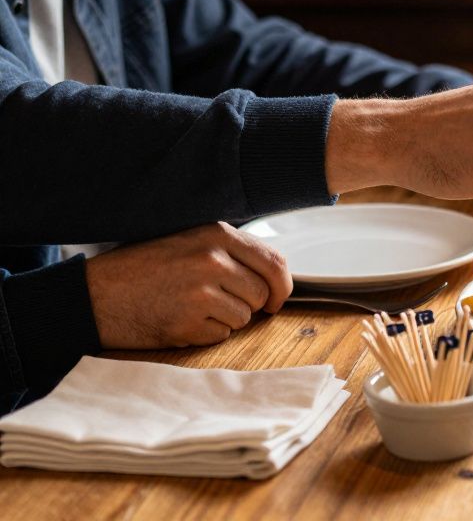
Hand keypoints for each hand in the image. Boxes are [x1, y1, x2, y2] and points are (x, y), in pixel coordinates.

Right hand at [85, 223, 290, 348]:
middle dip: (248, 304)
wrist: (95, 294)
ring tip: (192, 307)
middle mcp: (212, 261)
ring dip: (225, 319)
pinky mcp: (188, 323)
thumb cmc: (142, 268)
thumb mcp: (188, 241)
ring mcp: (201, 293)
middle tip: (217, 302)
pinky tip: (181, 320)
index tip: (276, 298)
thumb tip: (274, 273)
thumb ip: (229, 251)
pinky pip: (221, 335)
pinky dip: (206, 333)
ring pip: (243, 317)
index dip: (281, 286)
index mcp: (216, 235)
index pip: (274, 262)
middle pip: (261, 293)